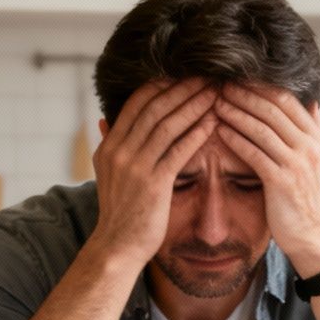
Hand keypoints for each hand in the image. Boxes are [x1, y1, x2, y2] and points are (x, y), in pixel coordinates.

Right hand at [86, 77, 219, 268]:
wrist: (117, 246)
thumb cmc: (121, 211)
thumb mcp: (107, 174)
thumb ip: (109, 145)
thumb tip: (104, 121)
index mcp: (110, 146)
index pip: (136, 103)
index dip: (161, 85)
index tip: (185, 73)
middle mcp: (119, 151)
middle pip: (155, 108)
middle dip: (183, 89)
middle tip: (207, 75)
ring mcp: (135, 167)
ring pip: (168, 125)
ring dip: (194, 105)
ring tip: (216, 92)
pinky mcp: (154, 184)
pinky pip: (179, 151)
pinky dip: (197, 133)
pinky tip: (214, 122)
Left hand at [212, 83, 319, 276]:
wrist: (313, 235)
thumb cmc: (308, 196)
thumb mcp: (319, 159)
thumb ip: (314, 130)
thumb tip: (313, 103)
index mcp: (318, 138)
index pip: (288, 100)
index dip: (261, 86)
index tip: (238, 78)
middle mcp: (311, 147)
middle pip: (273, 109)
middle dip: (244, 94)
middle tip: (220, 84)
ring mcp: (298, 164)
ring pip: (262, 128)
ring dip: (236, 113)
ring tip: (215, 103)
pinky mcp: (282, 181)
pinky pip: (254, 152)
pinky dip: (235, 138)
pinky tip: (219, 130)